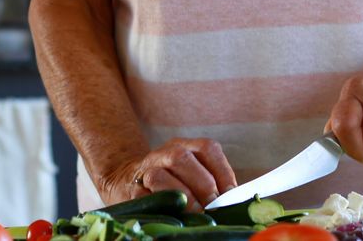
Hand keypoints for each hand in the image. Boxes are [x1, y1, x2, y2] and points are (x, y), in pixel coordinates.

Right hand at [98, 138, 237, 210]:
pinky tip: (173, 216)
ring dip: (180, 197)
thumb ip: (213, 184)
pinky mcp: (131, 190)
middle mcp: (166, 152)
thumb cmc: (173, 182)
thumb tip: (235, 202)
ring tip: (194, 214)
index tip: (230, 195)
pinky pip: (142, 197)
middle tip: (212, 208)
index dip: (222, 172)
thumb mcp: (194, 174)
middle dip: (202, 186)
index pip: (208, 149)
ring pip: (159, 176)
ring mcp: (146, 169)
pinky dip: (160, 208)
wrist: (127, 181)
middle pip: (182, 159)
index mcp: (187, 146)